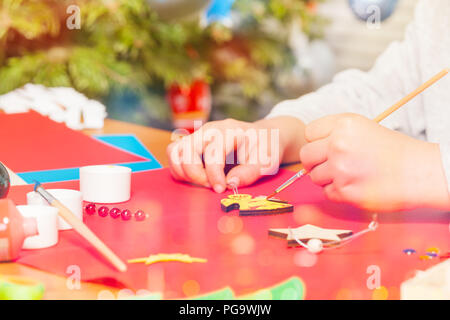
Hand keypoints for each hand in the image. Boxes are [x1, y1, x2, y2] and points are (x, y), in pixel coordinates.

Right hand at [167, 117, 304, 192]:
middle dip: (195, 175)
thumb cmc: (265, 147)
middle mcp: (209, 130)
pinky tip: (197, 179)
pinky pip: (175, 155)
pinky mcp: (192, 144)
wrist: (263, 136)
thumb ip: (251, 172)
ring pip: (174, 152)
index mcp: (229, 131)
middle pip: (186, 151)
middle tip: (210, 186)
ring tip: (201, 182)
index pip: (212, 153)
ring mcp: (198, 136)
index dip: (213, 175)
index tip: (221, 190)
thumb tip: (231, 183)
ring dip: (183, 172)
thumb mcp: (267, 160)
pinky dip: (180, 170)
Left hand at [300, 113, 449, 210]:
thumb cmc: (392, 150)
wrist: (419, 171)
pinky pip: (327, 193)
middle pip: (306, 155)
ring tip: (348, 175)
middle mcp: (338, 144)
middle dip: (315, 162)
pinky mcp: (345, 191)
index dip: (316, 142)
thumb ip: (335, 133)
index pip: (309, 133)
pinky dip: (337, 192)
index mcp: (343, 124)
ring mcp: (340, 169)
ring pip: (314, 176)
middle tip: (330, 165)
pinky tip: (355, 185)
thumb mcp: (363, 127)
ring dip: (327, 178)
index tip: (326, 147)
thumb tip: (311, 146)